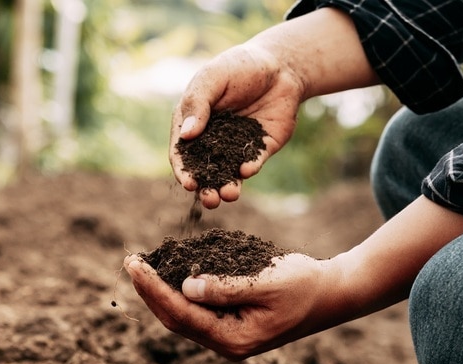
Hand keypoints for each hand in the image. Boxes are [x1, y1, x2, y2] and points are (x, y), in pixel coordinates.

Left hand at [124, 252, 350, 359]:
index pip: (182, 314)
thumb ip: (225, 287)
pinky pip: (198, 310)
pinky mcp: (233, 323)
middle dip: (151, 290)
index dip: (154, 289)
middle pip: (176, 319)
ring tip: (143, 267)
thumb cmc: (304, 285)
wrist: (330, 294)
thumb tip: (185, 287)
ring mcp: (229, 335)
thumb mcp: (266, 282)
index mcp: (234, 338)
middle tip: (131, 261)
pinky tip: (171, 274)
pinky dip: (181, 291)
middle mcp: (227, 342)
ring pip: (184, 315)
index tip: (135, 264)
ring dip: (162, 291)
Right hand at [170, 43, 302, 208]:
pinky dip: (249, 168)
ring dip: (227, 187)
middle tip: (210, 199)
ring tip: (230, 194)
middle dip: (206, 188)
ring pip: (229, 174)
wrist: (280, 65)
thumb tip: (186, 135)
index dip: (183, 170)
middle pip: (205, 171)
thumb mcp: (212, 78)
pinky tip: (247, 169)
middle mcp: (212, 140)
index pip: (182, 153)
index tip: (189, 184)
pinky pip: (252, 163)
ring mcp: (236, 147)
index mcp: (193, 124)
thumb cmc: (239, 66)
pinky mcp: (260, 149)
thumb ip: (198, 104)